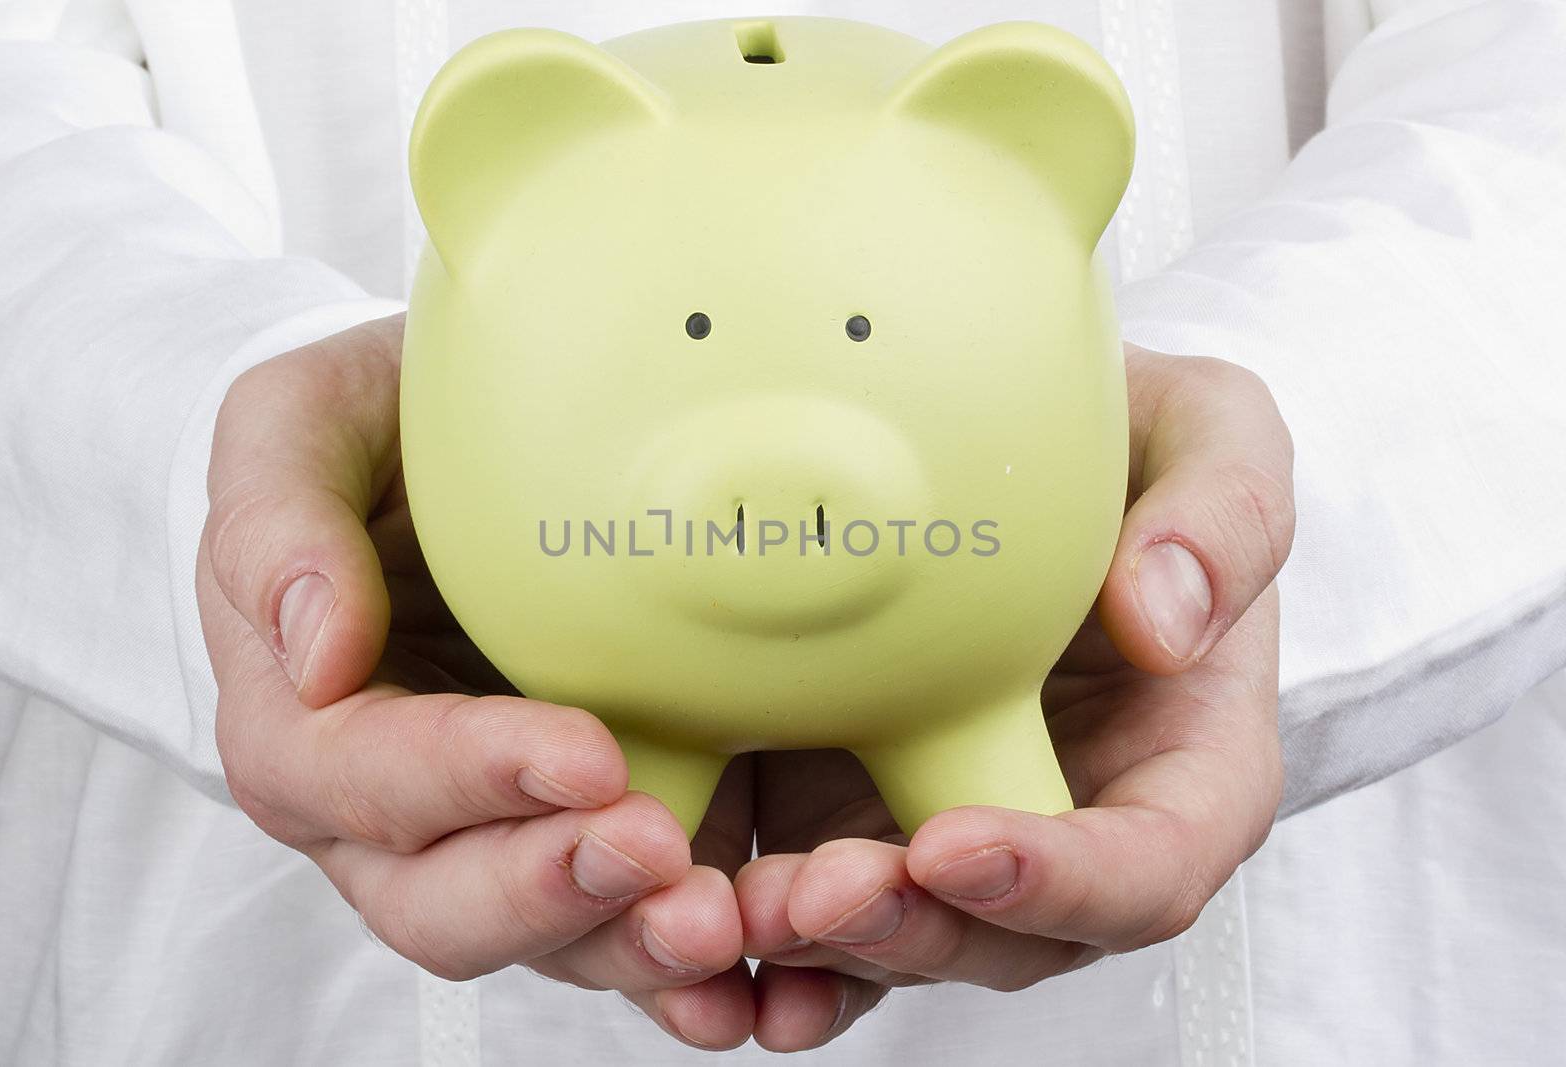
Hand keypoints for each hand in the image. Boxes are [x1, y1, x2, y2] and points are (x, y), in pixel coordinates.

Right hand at [196, 314, 753, 1047]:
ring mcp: (501, 835)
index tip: (581, 752)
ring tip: (725, 921)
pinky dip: (691, 967)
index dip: (468, 777)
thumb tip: (316, 653)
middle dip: (553, 890)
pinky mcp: (593, 833)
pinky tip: (759, 970)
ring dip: (634, 943)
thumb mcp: (299, 423)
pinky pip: (632, 924)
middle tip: (657, 853)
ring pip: (551, 937)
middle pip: (445, 903)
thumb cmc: (368, 434)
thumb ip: (281, 522)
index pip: (366, 779)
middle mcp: (394, 815)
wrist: (453, 451)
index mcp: (303, 725)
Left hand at [732, 347, 1294, 1050]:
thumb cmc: (1126, 447)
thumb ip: (1222, 516)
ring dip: (814, 946)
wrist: (1003, 435)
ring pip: (894, 938)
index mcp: (1180, 768)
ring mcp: (952, 825)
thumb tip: (1165, 623)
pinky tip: (690, 934)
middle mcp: (1065, 827)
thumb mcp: (1207, 434)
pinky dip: (751, 943)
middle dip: (910, 931)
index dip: (1061, 884)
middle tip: (819, 889)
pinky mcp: (854, 810)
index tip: (959, 843)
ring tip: (728, 910)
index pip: (1149, 870)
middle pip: (1007, 937)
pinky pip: (805, 910)